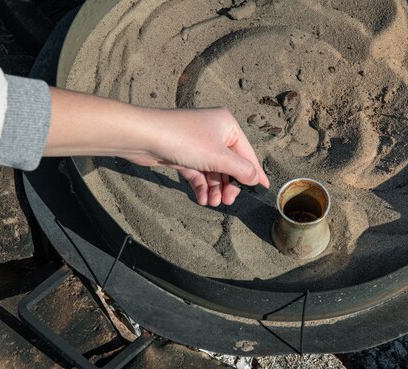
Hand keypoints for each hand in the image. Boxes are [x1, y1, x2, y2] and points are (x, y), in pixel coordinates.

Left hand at [44, 88, 268, 205]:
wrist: (144, 136)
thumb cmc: (185, 141)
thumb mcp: (219, 158)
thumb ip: (241, 170)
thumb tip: (256, 178)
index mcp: (227, 126)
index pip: (246, 153)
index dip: (254, 172)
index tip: (263, 189)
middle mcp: (214, 132)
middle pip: (229, 164)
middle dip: (228, 184)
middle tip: (227, 201)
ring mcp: (197, 143)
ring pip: (213, 171)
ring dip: (215, 189)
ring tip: (213, 203)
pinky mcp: (182, 154)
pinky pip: (198, 173)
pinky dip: (201, 186)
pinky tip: (203, 199)